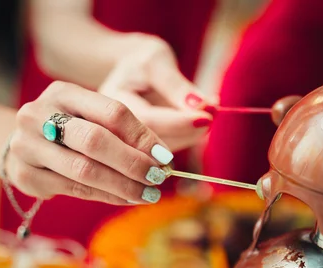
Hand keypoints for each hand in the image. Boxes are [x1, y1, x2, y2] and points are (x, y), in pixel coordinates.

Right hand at [6, 81, 172, 204]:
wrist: (24, 143)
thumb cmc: (72, 129)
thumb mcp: (93, 117)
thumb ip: (123, 132)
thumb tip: (162, 158)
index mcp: (63, 92)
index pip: (112, 112)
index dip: (143, 136)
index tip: (165, 156)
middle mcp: (37, 114)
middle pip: (95, 140)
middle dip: (133, 163)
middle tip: (158, 178)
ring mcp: (26, 145)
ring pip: (85, 170)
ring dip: (124, 186)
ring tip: (149, 194)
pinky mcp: (24, 176)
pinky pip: (75, 190)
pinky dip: (107, 196)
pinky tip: (126, 198)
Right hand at [98, 34, 215, 151]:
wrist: (131, 71)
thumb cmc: (143, 60)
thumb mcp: (157, 61)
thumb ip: (177, 85)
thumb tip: (203, 107)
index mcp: (110, 102)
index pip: (147, 119)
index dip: (180, 122)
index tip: (208, 117)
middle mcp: (114, 128)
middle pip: (154, 142)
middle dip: (189, 131)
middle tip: (212, 114)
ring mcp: (126, 142)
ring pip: (163, 152)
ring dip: (191, 136)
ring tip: (208, 113)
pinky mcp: (140, 149)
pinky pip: (166, 151)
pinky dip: (187, 137)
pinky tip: (198, 120)